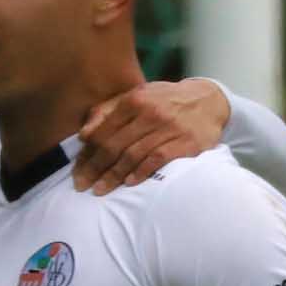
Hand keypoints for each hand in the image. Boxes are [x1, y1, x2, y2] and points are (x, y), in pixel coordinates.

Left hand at [70, 77, 233, 192]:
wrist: (208, 100)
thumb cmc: (165, 101)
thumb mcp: (138, 96)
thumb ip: (108, 111)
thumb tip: (84, 134)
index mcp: (135, 100)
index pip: (104, 131)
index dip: (88, 153)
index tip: (78, 170)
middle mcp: (151, 112)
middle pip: (115, 145)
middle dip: (95, 168)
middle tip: (82, 185)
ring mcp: (169, 128)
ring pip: (134, 155)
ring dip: (114, 175)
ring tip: (101, 189)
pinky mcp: (186, 142)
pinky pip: (158, 159)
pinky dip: (142, 172)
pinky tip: (130, 183)